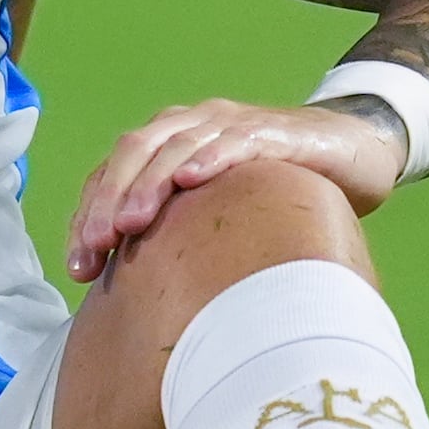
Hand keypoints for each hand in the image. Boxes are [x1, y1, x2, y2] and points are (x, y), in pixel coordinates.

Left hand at [70, 96, 406, 279]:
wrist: (350, 151)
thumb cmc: (275, 189)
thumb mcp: (218, 216)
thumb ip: (179, 240)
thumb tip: (134, 304)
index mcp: (168, 144)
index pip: (113, 174)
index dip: (89, 215)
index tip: (78, 268)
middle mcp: (192, 125)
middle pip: (134, 153)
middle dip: (108, 200)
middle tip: (96, 247)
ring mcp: (230, 123)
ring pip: (175, 144)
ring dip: (148, 182)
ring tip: (129, 222)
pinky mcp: (273, 131)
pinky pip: (235, 140)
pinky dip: (210, 155)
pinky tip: (191, 178)